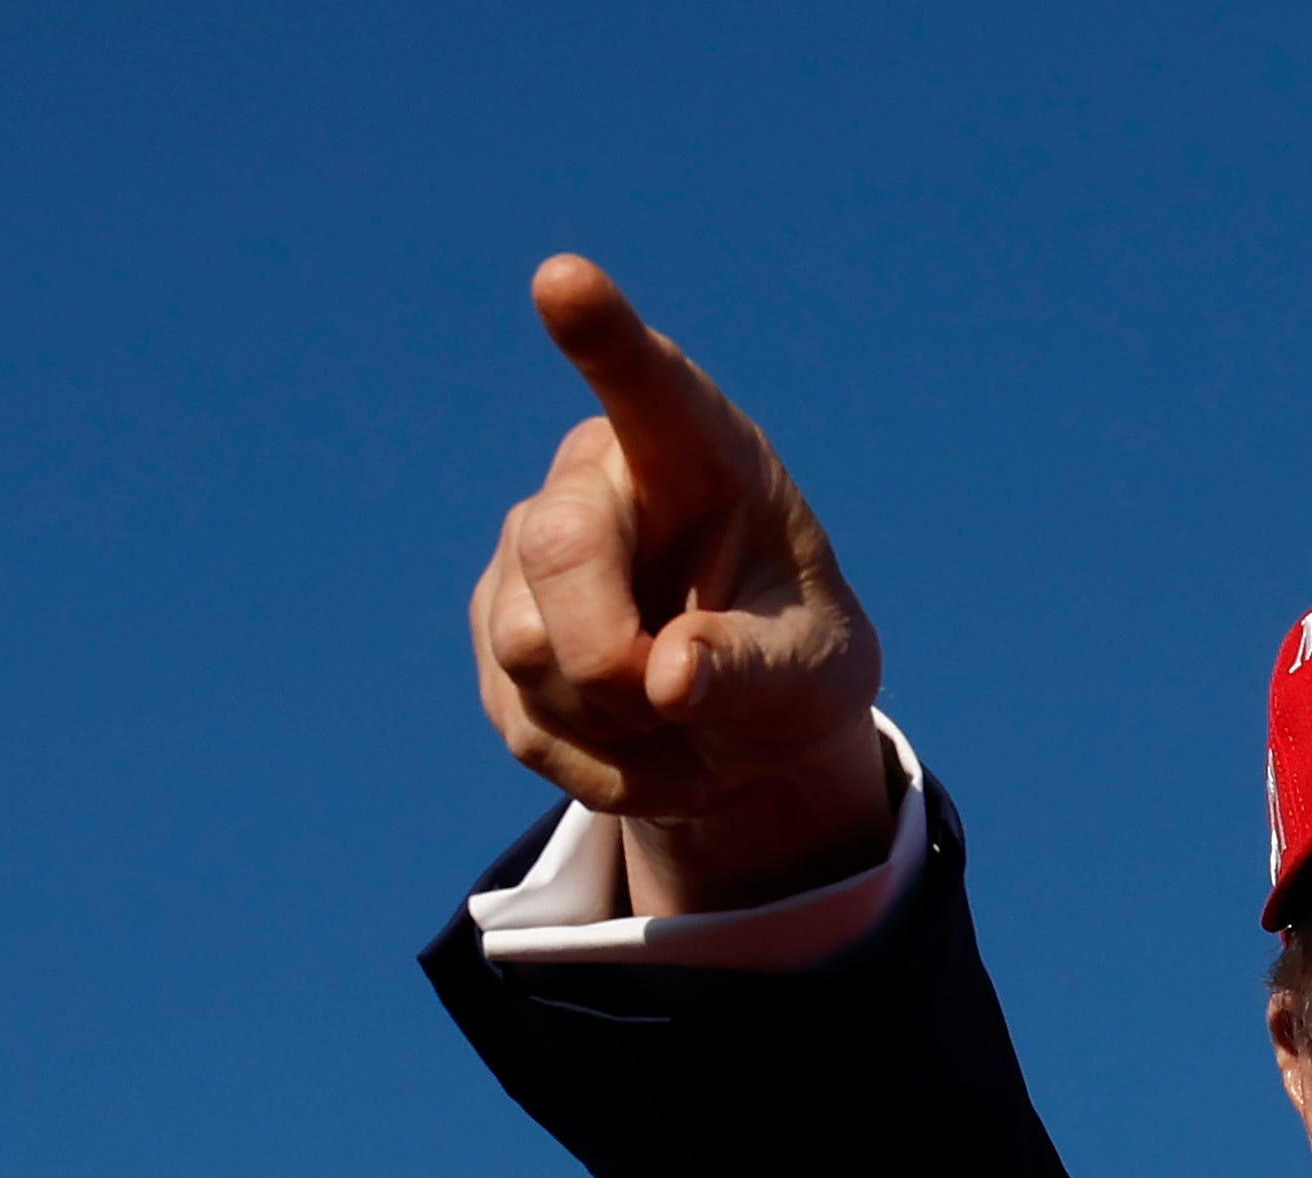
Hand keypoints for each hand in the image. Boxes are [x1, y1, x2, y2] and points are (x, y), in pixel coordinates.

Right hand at [468, 257, 896, 917]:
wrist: (746, 732)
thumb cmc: (796, 662)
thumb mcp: (815, 673)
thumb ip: (757, 666)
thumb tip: (668, 678)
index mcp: (696, 453)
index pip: (648, 386)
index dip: (605, 337)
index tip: (564, 279)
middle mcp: (598, 479)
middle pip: (556, 549)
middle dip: (613, 657)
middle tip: (678, 701)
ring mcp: (529, 553)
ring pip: (530, 647)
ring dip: (616, 721)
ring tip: (678, 714)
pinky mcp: (496, 633)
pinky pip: (523, 720)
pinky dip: (595, 765)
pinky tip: (636, 739)